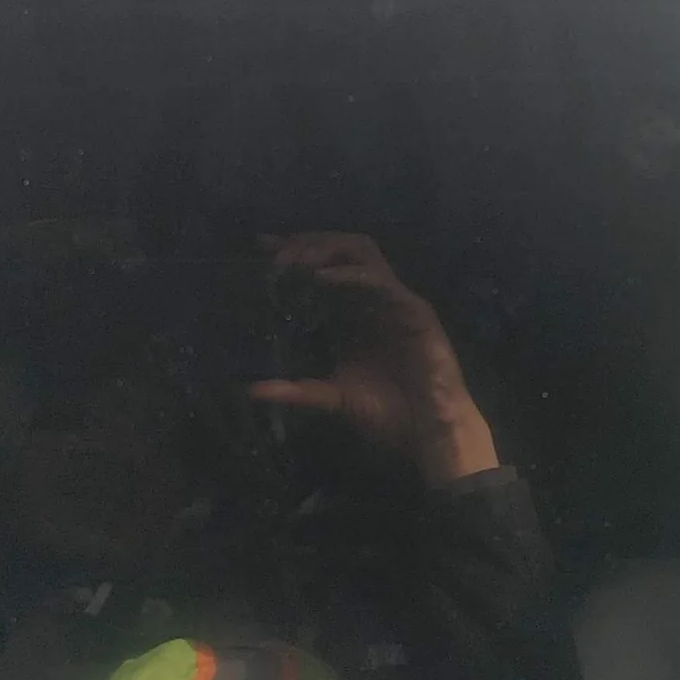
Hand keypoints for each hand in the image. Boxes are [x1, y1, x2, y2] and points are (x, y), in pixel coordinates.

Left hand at [247, 233, 498, 486]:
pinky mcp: (414, 311)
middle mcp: (370, 300)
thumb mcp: (331, 399)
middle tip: (275, 254)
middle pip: (340, 248)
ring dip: (326, 250)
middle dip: (307, 243)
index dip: (294, 251)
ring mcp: (394, 302)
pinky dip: (351, 275)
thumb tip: (252, 390)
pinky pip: (381, 281)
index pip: (321, 266)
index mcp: (350, 314)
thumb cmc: (387, 416)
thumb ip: (296, 391)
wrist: (427, 435)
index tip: (261, 247)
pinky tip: (323, 279)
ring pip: (362, 253)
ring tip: (297, 262)